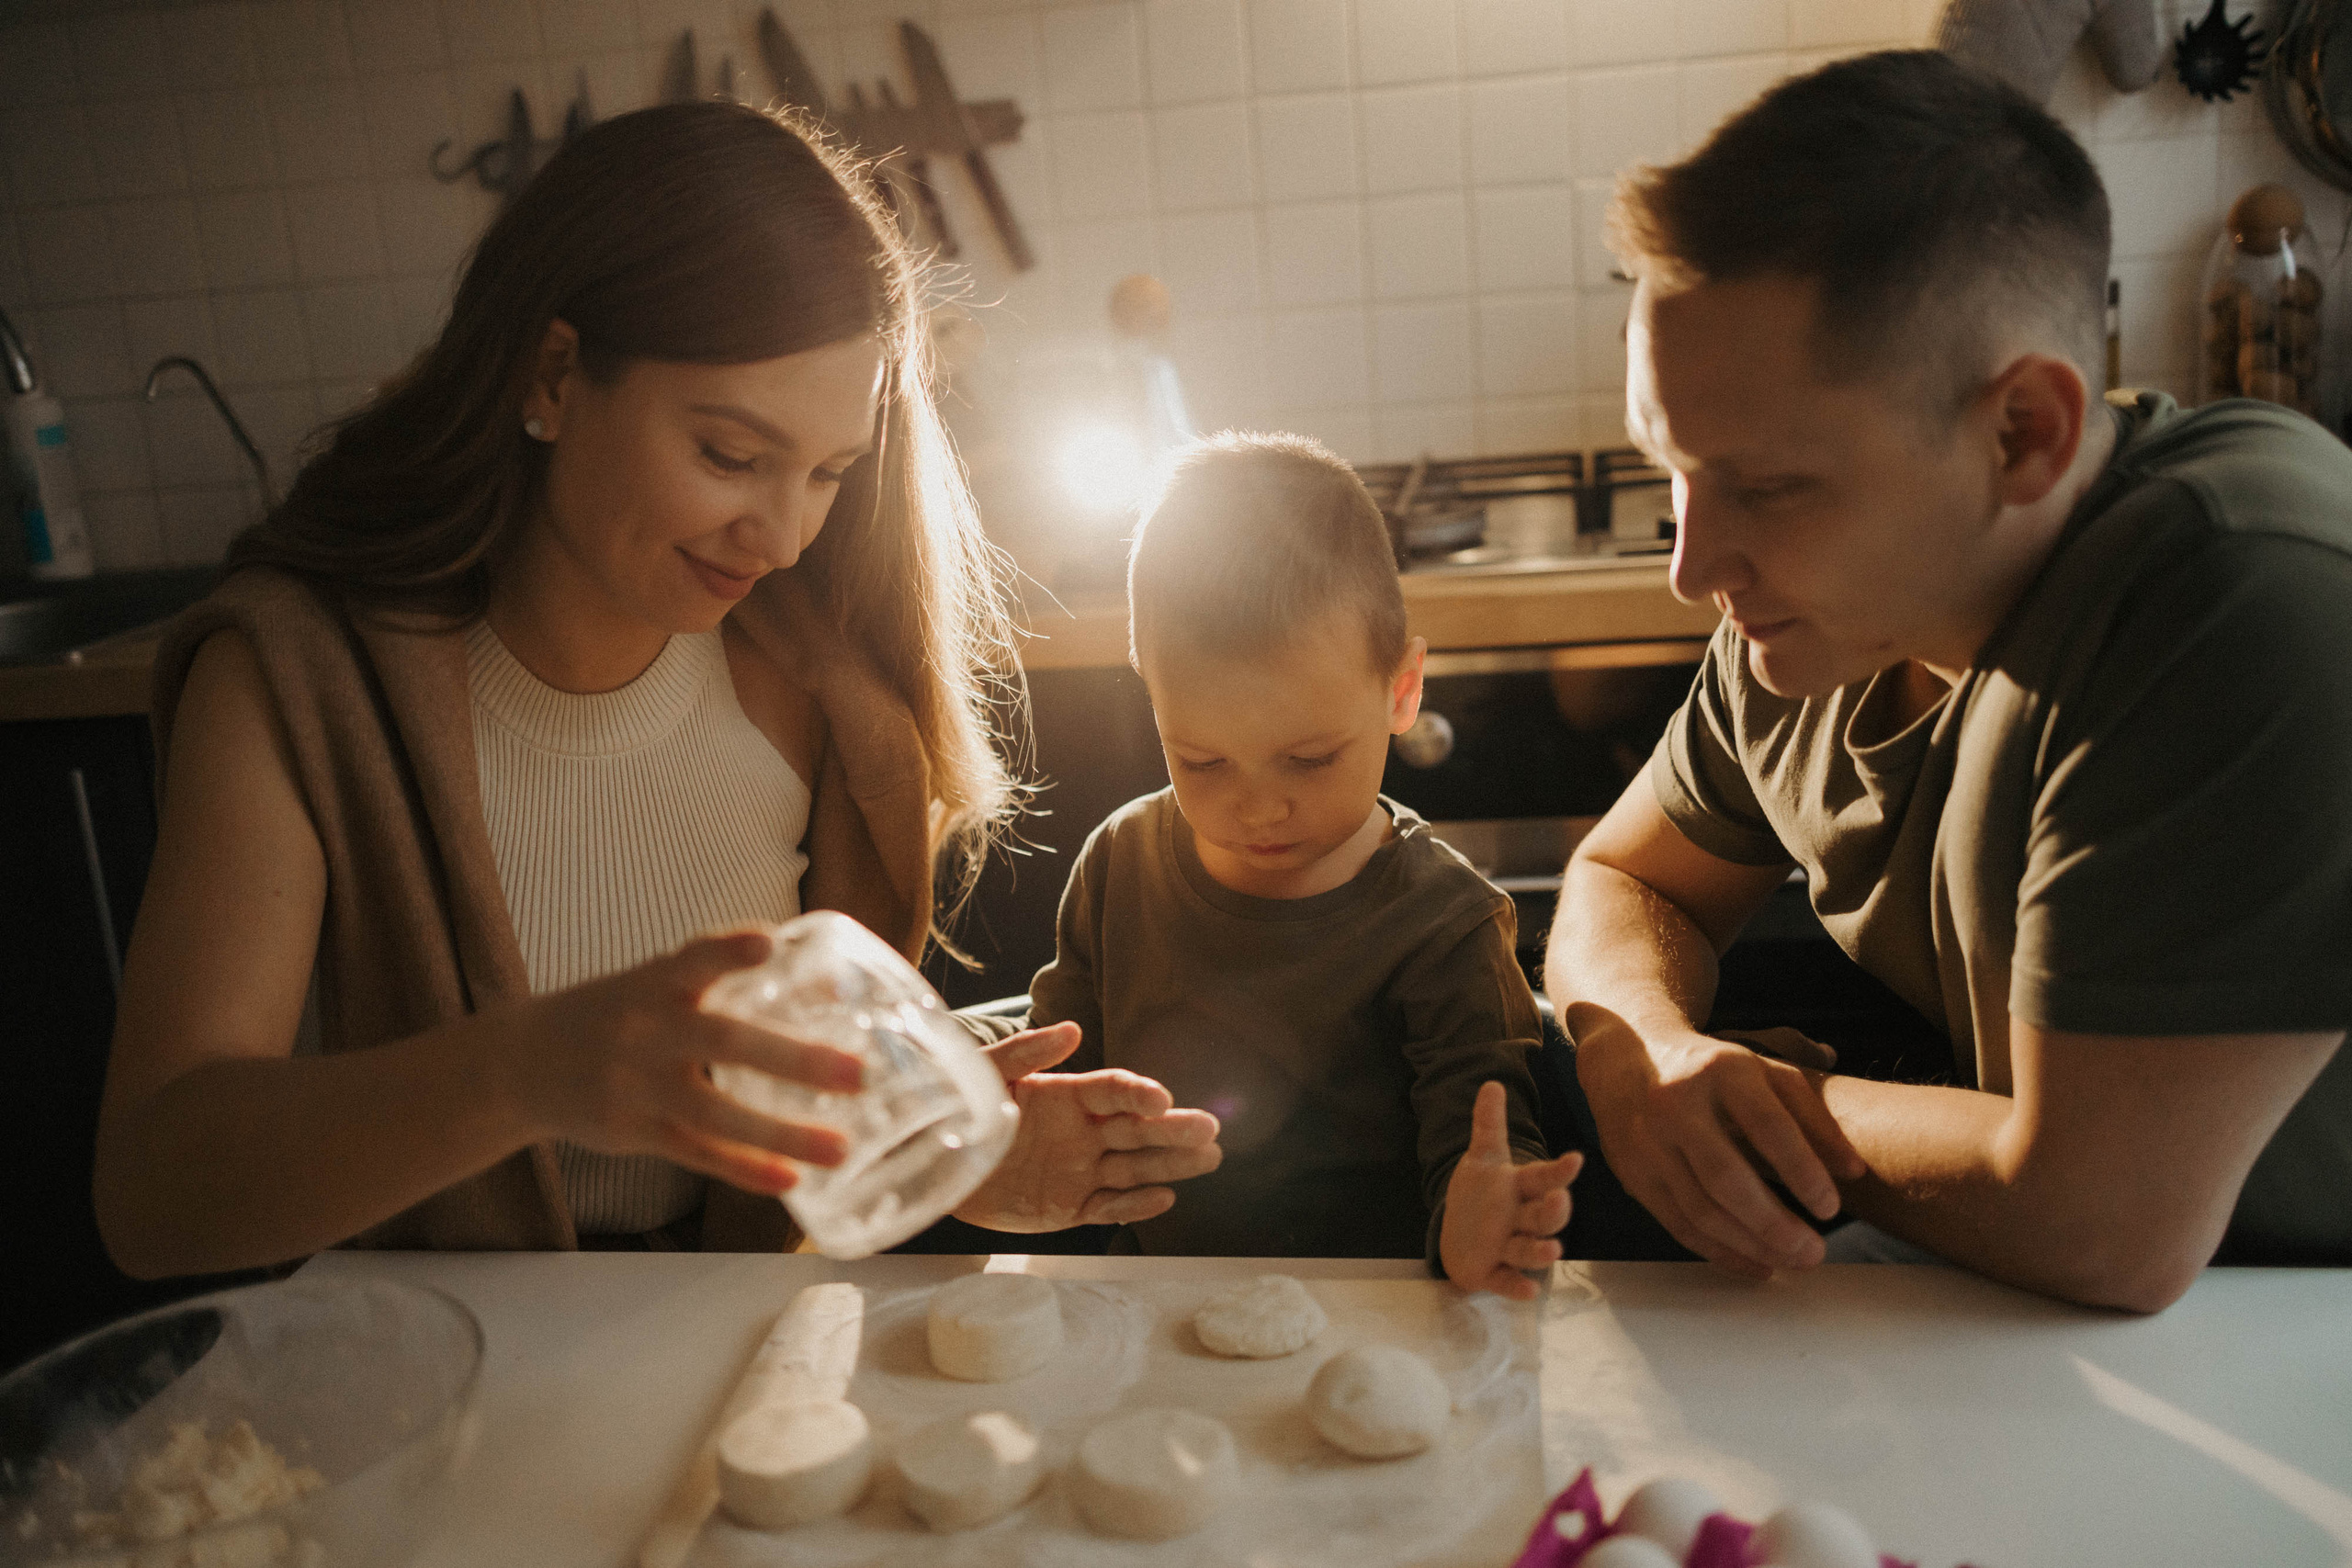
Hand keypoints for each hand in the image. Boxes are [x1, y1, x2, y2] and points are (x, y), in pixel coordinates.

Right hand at [492, 930, 863, 1196]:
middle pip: (723, 1043)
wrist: (520, 1063)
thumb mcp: (656, 982)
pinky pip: (697, 1153)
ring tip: (842, 1147)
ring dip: (783, 1133)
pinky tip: (790, 1180)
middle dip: (793, 1059)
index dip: (728, 952)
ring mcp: (638, 1086)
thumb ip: (728, 980)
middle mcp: (646, 1031)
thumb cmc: (616, 1013)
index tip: (767, 943)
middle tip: (857, 1073)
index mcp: (656, 983)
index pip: (693, 959)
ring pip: (716, 1113)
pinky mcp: (634, 1131)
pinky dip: (744, 1169)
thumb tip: (832, 985)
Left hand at [953, 1023, 1224, 1230]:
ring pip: (1134, 1168)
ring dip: (1170, 1164)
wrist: (933, 1162)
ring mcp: (1079, 1171)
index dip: (1137, 1094)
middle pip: (1137, 1129)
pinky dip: (1135, 1206)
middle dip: (1173, 1129)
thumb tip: (1073, 1029)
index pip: (1113, 1091)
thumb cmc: (958, 1109)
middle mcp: (1083, 1132)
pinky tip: (1163, 1197)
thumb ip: (1025, 1053)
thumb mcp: (986, 1074)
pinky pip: (1108, 1208)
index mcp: (1068, 1095)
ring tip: (1208, 1159)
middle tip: (1209, 1129)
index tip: (1160, 1098)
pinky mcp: (1069, 1208)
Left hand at [1440, 1082, 1583, 1300]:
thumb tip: (1491, 1083)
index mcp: (1520, 1188)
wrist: (1458, 1235)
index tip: (1575, 1158)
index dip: (1558, 1171)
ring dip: (1541, 1252)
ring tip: (1553, 1250)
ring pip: (1529, 1250)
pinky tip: (1530, 1292)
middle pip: (1543, 1216)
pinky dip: (1517, 1287)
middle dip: (1553, 1211)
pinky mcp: (1492, 1273)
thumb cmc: (1480, 1196)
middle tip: (1560, 1200)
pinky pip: (1507, 1282)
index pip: (1543, 1178)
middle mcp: (1520, 1219)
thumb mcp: (1482, 1159)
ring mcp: (1507, 1247)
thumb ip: (1488, 1125)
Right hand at [1575, 1018, 1866, 1276]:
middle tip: (1813, 1252)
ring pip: (1701, 1210)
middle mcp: (1677, 1104)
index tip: (1830, 1208)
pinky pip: (1678, 1224)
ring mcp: (1648, 1142)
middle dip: (1775, 1225)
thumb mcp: (1764, 1071)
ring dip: (1751, 1246)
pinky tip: (1754, 1263)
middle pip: (1727, 1178)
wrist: (1626, 1055)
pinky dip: (1719, 1252)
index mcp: (1721, 1071)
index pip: (1768, 1127)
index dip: (1803, 1172)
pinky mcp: (1633, 1173)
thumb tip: (1852, 1171)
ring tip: (1792, 1261)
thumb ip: (1812, 1116)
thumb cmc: (1710, 1070)